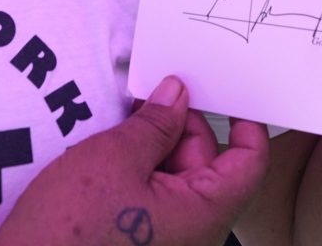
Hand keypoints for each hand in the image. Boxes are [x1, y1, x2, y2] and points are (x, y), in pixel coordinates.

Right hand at [0, 76, 268, 245]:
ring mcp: (170, 240)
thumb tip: (177, 94)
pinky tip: (114, 150)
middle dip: (184, 126)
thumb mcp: (115, 157)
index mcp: (204, 215)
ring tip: (124, 123)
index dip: (244, 122)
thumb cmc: (72, 226)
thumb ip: (156, 123)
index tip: (225, 90)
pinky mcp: (144, 242)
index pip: (249, 163)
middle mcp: (195, 233)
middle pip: (210, 164)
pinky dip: (143, 168)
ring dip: (157, 145)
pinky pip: (158, 196)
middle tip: (151, 94)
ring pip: (181, 178)